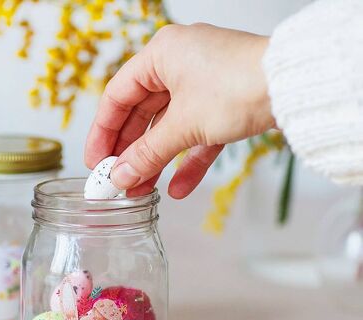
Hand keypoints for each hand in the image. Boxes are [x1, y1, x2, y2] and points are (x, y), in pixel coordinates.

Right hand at [85, 23, 274, 197]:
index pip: (117, 97)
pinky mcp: (222, 106)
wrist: (296, 88)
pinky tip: (177, 189)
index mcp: (161, 56)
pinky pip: (196, 136)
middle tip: (116, 182)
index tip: (95, 162)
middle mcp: (178, 66)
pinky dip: (187, 161)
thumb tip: (119, 177)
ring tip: (140, 192)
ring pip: (167, 129)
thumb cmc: (239, 86)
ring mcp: (201, 86)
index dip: (102, 133)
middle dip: (129, 153)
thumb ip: (147, 154)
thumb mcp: (183, 124)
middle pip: (140, 115)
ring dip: (155, 162)